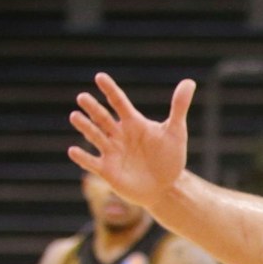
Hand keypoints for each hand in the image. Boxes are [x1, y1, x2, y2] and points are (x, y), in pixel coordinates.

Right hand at [69, 74, 192, 208]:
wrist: (165, 187)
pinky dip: (82, 157)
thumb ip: (179, 107)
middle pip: (103, 118)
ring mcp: (111, 152)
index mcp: (133, 123)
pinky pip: (92, 162)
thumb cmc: (169, 157)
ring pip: (95, 137)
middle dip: (93, 108)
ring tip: (74, 116)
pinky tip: (73, 150)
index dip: (110, 90)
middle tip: (82, 97)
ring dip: (85, 127)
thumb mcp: (175, 132)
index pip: (119, 102)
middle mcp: (119, 135)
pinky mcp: (107, 170)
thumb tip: (189, 82)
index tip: (100, 76)